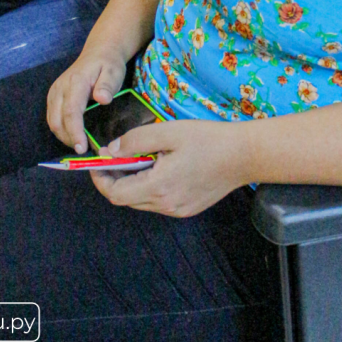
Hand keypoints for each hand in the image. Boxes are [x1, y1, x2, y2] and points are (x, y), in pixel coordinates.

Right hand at [46, 44, 128, 149]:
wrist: (99, 52)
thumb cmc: (108, 64)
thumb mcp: (114, 72)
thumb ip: (108, 85)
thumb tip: (102, 100)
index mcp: (75, 82)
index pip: (71, 112)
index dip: (75, 132)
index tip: (82, 147)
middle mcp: (60, 88)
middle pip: (58, 121)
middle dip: (69, 139)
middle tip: (85, 150)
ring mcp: (54, 92)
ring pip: (53, 122)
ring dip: (64, 136)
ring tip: (80, 144)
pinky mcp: (53, 97)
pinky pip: (53, 118)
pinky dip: (61, 130)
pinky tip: (74, 135)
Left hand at [90, 119, 246, 216]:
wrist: (244, 155)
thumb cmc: (208, 139)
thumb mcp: (168, 131)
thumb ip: (135, 140)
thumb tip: (111, 151)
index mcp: (159, 187)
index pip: (115, 194)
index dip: (100, 178)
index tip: (97, 161)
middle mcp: (166, 205)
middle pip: (126, 199)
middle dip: (115, 178)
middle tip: (116, 155)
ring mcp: (178, 210)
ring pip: (141, 201)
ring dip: (132, 182)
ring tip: (140, 157)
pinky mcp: (187, 209)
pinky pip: (157, 202)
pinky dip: (149, 186)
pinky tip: (160, 166)